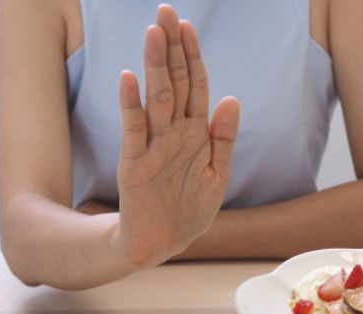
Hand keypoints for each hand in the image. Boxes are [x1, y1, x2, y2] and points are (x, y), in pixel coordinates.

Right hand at [111, 5, 239, 264]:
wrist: (163, 242)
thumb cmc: (190, 208)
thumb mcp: (217, 174)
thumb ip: (223, 138)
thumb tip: (232, 99)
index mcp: (195, 133)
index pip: (194, 85)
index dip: (192, 56)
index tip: (186, 26)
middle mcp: (173, 133)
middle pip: (173, 82)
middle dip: (170, 48)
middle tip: (164, 11)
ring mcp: (153, 146)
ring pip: (155, 99)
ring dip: (154, 66)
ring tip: (153, 33)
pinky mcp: (134, 164)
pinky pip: (134, 130)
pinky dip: (131, 105)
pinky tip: (129, 79)